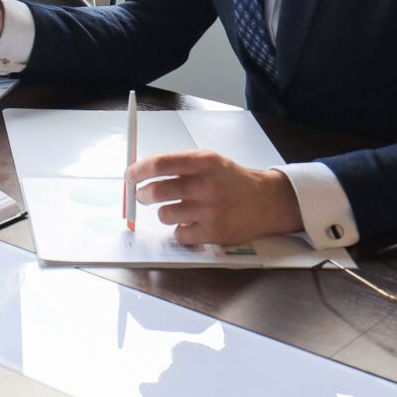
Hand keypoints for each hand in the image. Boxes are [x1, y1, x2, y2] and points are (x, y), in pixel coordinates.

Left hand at [128, 150, 302, 245]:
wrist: (267, 201)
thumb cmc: (230, 180)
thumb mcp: (209, 162)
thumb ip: (178, 165)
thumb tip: (139, 172)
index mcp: (204, 162)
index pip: (159, 164)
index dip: (138, 170)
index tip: (129, 175)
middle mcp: (207, 185)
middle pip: (157, 191)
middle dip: (142, 195)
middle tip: (143, 196)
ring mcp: (211, 211)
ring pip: (164, 214)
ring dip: (165, 213)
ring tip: (178, 210)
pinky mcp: (214, 233)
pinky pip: (179, 234)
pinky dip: (180, 230)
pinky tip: (192, 224)